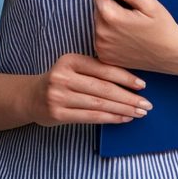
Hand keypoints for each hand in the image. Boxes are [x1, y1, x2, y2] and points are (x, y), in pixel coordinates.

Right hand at [27, 53, 152, 126]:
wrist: (31, 97)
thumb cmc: (61, 80)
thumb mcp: (74, 67)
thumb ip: (95, 69)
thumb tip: (130, 79)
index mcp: (70, 60)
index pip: (103, 69)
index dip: (125, 78)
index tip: (143, 85)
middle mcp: (63, 77)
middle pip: (103, 89)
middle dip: (128, 97)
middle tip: (146, 103)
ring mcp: (59, 96)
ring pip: (99, 105)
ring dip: (123, 109)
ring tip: (139, 112)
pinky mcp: (58, 114)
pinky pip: (90, 117)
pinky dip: (110, 118)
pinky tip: (123, 118)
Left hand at [91, 0, 177, 74]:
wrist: (169, 55)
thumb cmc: (162, 28)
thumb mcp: (149, 5)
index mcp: (112, 17)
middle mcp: (102, 33)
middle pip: (97, 8)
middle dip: (107, 3)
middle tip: (127, 8)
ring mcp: (102, 47)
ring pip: (98, 23)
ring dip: (107, 18)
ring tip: (127, 23)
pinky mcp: (104, 56)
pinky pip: (100, 37)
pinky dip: (107, 33)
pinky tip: (124, 35)